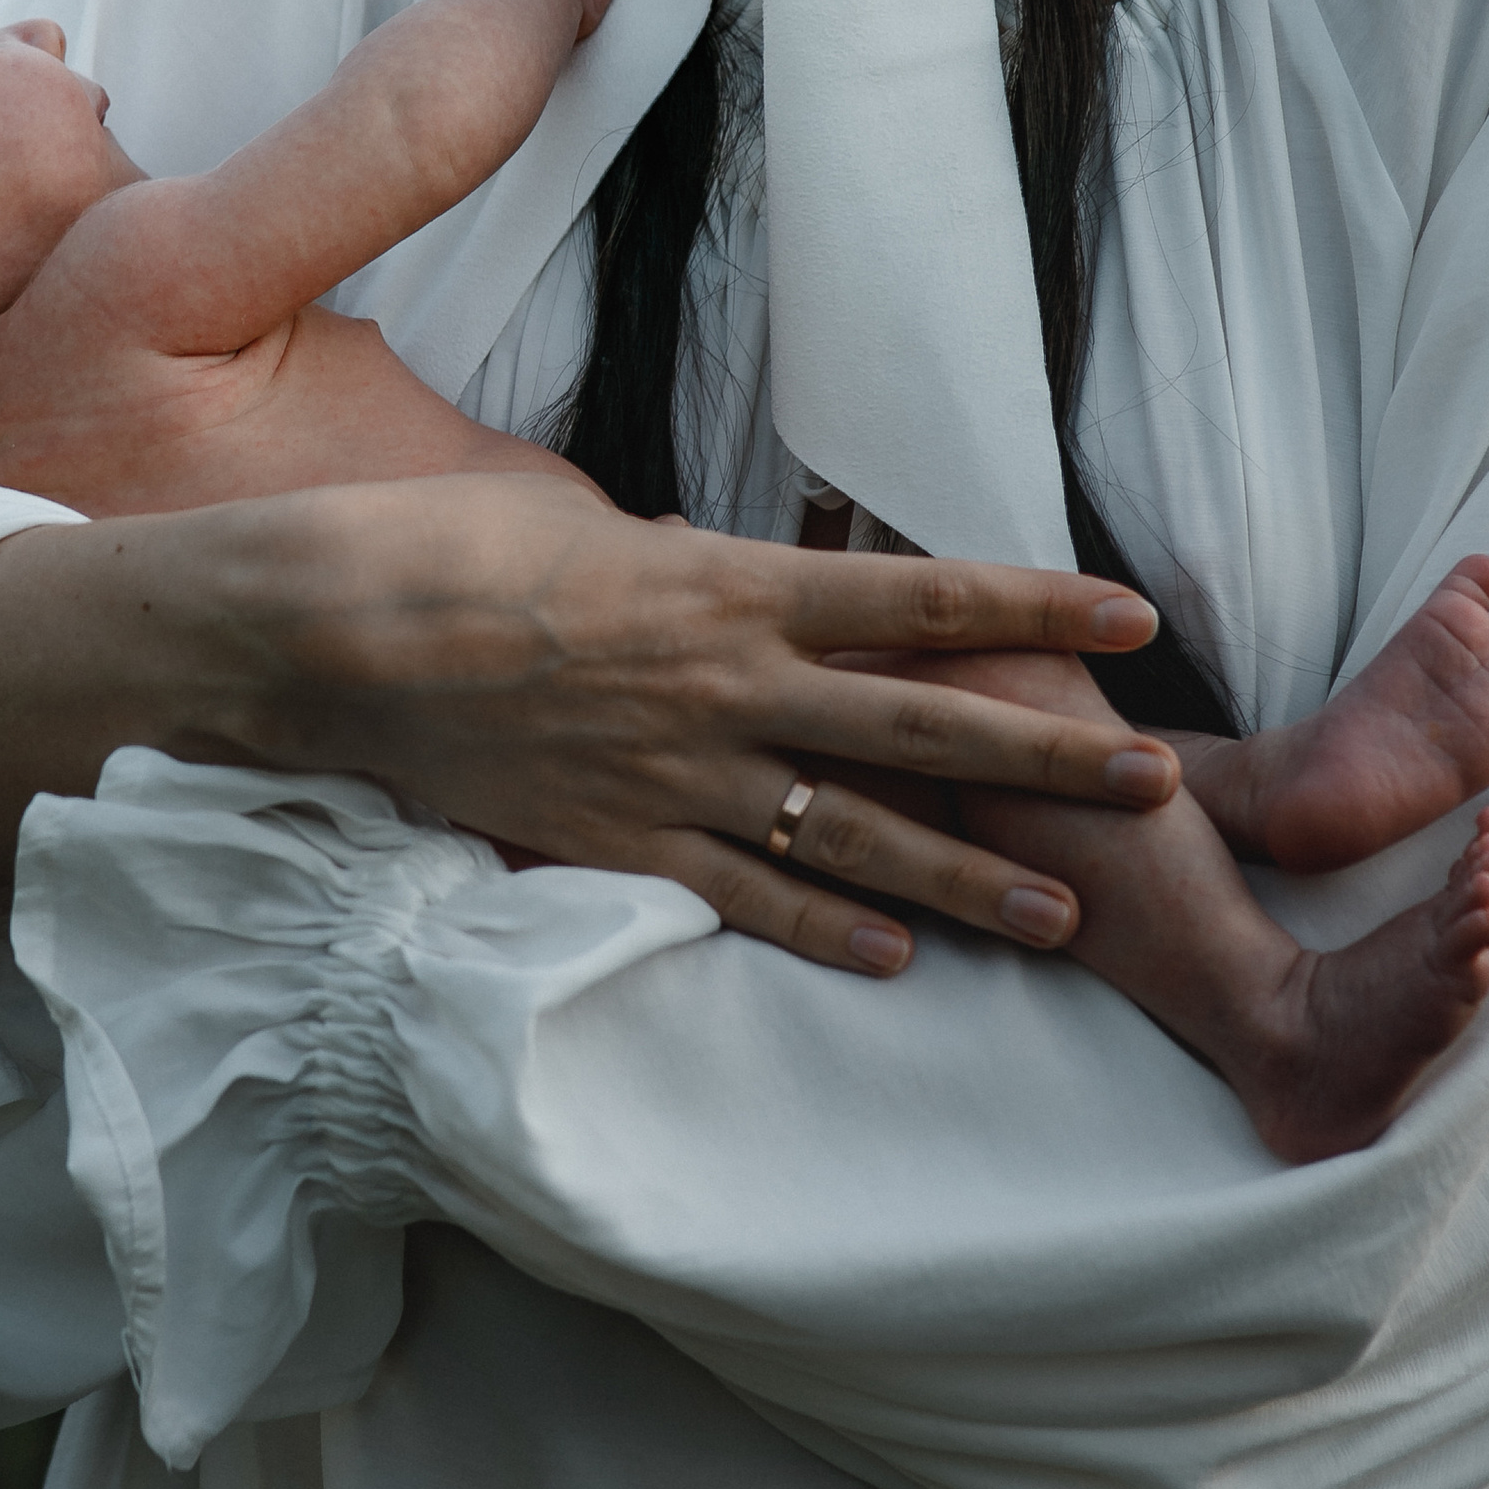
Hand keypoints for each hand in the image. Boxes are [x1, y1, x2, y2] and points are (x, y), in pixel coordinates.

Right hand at [196, 478, 1177, 975]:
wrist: (332, 633)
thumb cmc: (451, 547)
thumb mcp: (592, 525)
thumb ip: (687, 568)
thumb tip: (735, 575)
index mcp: (729, 585)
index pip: (918, 598)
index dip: (1033, 609)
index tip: (1133, 618)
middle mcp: (726, 686)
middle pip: (922, 727)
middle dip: (1048, 758)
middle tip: (1156, 787)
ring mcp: (676, 776)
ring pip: (854, 838)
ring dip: (968, 880)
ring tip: (1065, 915)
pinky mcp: (618, 846)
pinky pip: (743, 900)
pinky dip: (824, 935)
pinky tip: (897, 962)